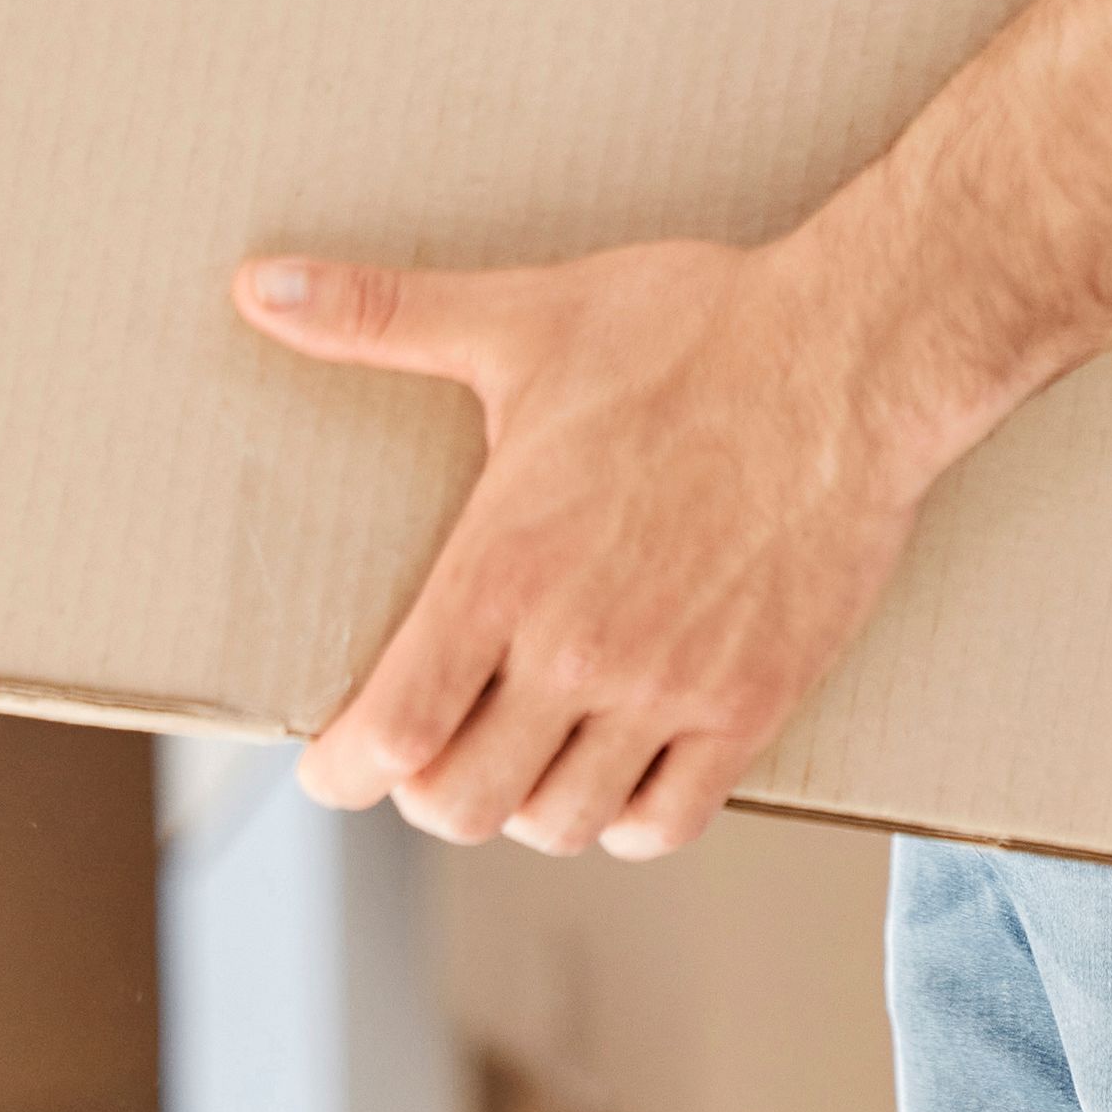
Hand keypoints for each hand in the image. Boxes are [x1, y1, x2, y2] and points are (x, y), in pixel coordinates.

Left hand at [231, 231, 968, 856]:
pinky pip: (671, 822)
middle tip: (437, 746)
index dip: (344, 769)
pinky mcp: (751, 702)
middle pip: (462, 805)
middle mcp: (578, 647)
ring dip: (529, 804)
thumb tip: (260, 287)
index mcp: (505, 567)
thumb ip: (384, 318)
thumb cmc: (690, 330)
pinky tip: (621, 771)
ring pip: (563, 824)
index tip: (337, 762)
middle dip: (431, 788)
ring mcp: (669, 686)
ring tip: (527, 754)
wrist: (851, 355)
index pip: (391, 734)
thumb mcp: (525, 319)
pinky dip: (631, 819)